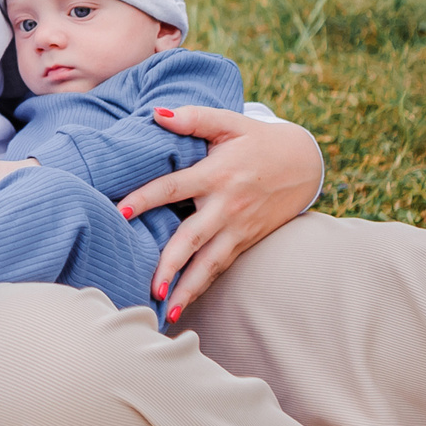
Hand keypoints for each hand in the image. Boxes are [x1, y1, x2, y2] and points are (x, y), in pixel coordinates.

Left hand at [118, 108, 321, 322]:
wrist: (305, 163)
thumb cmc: (258, 140)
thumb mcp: (230, 121)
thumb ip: (194, 117)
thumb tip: (156, 114)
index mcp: (216, 173)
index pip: (173, 187)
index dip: (146, 198)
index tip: (120, 212)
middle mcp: (226, 205)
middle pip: (193, 237)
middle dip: (171, 264)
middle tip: (150, 285)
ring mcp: (238, 227)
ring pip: (210, 262)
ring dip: (189, 288)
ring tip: (167, 311)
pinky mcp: (246, 240)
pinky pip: (221, 267)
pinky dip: (203, 287)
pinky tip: (183, 305)